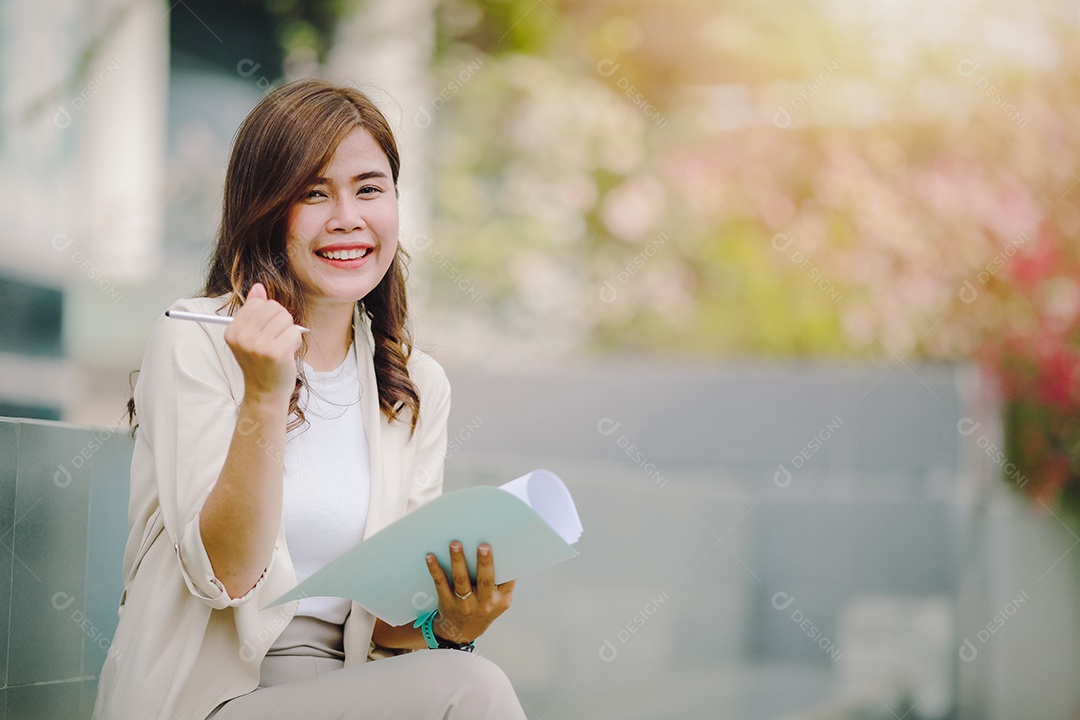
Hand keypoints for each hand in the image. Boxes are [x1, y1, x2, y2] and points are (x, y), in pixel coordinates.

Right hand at [224, 283, 303, 403]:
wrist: (265, 393)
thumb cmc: (262, 364)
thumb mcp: (253, 336)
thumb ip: (254, 310)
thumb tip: (258, 287)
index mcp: (232, 331)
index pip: (258, 303)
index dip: (269, 316)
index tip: (266, 333)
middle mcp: (241, 337)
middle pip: (273, 307)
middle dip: (282, 321)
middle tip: (277, 341)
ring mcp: (257, 345)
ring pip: (285, 318)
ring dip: (289, 332)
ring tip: (282, 348)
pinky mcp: (274, 352)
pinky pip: (294, 332)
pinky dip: (295, 342)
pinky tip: (287, 355)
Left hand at [425, 541, 515, 643]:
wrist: (462, 632)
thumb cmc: (483, 608)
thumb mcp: (499, 601)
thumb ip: (502, 582)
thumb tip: (502, 550)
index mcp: (501, 600)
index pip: (508, 582)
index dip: (508, 567)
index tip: (506, 551)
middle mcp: (484, 604)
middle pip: (485, 581)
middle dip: (484, 563)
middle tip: (483, 546)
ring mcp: (464, 604)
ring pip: (462, 580)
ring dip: (458, 560)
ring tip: (455, 544)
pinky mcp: (447, 602)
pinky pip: (440, 583)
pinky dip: (435, 569)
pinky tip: (431, 557)